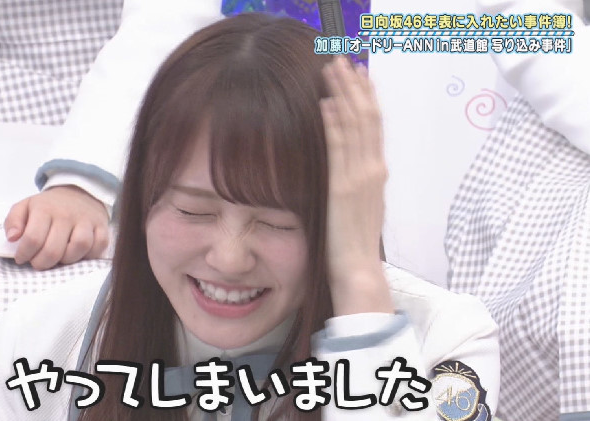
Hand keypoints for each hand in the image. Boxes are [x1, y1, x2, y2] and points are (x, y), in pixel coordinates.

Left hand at [4, 185, 109, 269]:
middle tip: (38, 263)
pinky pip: (99, 245)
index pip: (32, 238)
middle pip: (54, 249)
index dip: (24, 254)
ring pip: (79, 247)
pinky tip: (78, 254)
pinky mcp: (101, 226)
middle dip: (42, 263)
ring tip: (59, 259)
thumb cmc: (49, 206)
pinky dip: (90, 254)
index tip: (21, 257)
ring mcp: (86, 220)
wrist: (79, 191)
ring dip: (67, 260)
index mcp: (44, 209)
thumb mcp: (26, 206)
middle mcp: (66, 215)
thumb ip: (13, 221)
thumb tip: (12, 238)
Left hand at [320, 57, 392, 314]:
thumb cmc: (354, 244)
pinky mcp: (342, 189)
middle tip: (342, 60)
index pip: (374, 126)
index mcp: (377, 173)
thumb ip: (356, 182)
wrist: (358, 271)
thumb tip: (347, 164)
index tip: (358, 74)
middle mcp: (374, 170)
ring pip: (356, 126)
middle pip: (368, 117)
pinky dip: (334, 123)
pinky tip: (326, 103)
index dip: (366, 97)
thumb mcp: (360, 206)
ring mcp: (360, 178)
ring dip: (343, 94)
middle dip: (355, 86)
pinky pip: (339, 149)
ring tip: (333, 70)